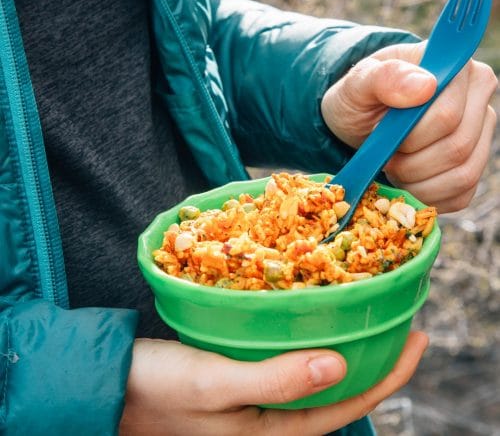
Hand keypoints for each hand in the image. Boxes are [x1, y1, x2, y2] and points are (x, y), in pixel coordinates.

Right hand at [120, 331, 427, 435]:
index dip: (388, 377)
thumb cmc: (160, 389)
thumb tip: (339, 365)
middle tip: (401, 327)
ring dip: (344, 349)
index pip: (346, 406)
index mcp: (271, 432)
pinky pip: (289, 362)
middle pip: (337, 393)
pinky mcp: (243, 379)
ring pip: (314, 376)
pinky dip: (308, 341)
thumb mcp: (216, 386)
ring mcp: (257, 401)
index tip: (417, 342)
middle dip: (376, 364)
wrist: (115, 383)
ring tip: (366, 320)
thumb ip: (276, 381)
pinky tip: (312, 322)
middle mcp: (271, 421)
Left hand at [321, 42, 497, 211]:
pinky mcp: (472, 164)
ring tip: (393, 167)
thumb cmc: (358, 99)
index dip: (409, 137)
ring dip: (418, 182)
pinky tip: (405, 183)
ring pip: (463, 175)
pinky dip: (427, 196)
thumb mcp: (357, 84)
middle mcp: (478, 97)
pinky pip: (461, 194)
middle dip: (410, 163)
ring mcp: (480, 133)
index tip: (381, 135)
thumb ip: (385, 77)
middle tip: (384, 156)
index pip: (447, 116)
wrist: (357, 122)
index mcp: (457, 71)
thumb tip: (426, 86)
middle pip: (457, 148)